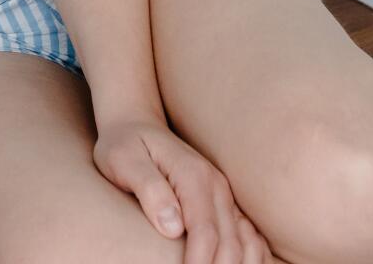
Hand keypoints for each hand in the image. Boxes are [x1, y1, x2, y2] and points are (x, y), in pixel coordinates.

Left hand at [93, 116, 275, 259]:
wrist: (135, 122)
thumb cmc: (124, 144)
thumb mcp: (123, 160)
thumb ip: (149, 189)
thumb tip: (172, 227)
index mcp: (193, 176)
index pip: (205, 233)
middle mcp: (215, 185)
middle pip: (230, 244)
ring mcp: (223, 193)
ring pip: (246, 242)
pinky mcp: (223, 201)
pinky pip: (249, 235)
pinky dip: (250, 256)